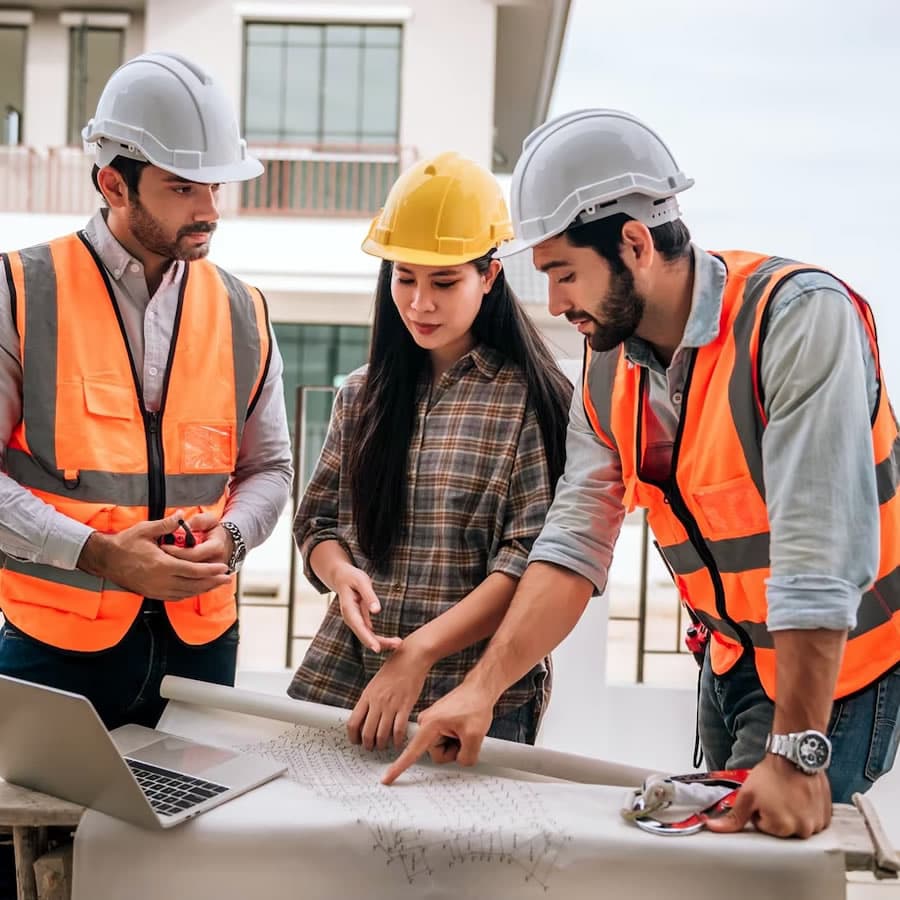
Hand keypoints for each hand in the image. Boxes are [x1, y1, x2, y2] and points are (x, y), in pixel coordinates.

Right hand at [78, 510, 231, 600]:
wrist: (105, 559)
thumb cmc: (125, 543)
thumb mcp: (145, 530)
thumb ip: (166, 524)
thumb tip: (182, 514)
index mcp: (162, 565)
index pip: (193, 571)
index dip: (210, 570)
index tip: (223, 567)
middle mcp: (160, 581)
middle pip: (193, 585)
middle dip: (212, 582)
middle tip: (227, 578)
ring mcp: (155, 589)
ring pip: (185, 593)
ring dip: (203, 589)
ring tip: (216, 584)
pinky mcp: (151, 593)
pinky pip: (175, 597)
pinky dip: (188, 594)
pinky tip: (196, 589)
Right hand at [332, 562, 400, 653]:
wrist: (342, 577)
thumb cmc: (352, 578)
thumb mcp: (361, 582)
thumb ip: (369, 596)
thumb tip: (376, 610)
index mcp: (349, 609)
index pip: (359, 627)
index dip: (368, 639)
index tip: (377, 649)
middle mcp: (351, 618)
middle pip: (364, 635)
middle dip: (380, 642)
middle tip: (397, 644)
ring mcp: (355, 621)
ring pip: (368, 636)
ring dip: (382, 642)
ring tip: (398, 643)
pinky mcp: (361, 620)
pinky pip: (369, 633)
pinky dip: (380, 638)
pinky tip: (391, 641)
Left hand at [347, 645, 429, 750]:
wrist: (411, 657)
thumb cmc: (394, 668)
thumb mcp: (375, 682)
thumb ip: (370, 699)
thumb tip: (365, 717)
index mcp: (367, 695)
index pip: (353, 722)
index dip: (353, 736)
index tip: (356, 741)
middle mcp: (377, 701)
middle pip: (367, 732)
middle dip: (368, 745)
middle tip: (371, 748)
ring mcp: (391, 704)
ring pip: (382, 734)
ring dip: (381, 744)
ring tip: (383, 747)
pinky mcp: (405, 706)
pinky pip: (398, 730)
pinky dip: (397, 740)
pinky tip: (397, 743)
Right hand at [381, 680, 494, 784]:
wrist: (479, 689)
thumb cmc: (475, 705)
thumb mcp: (476, 735)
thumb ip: (466, 757)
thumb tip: (460, 762)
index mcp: (430, 725)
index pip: (412, 751)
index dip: (399, 767)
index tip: (385, 779)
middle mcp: (426, 723)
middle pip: (437, 754)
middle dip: (453, 751)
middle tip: (465, 735)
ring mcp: (431, 723)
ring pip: (442, 749)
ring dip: (455, 745)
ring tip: (464, 729)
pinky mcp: (438, 723)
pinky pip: (444, 741)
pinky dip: (456, 739)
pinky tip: (463, 727)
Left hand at [703, 755, 831, 838]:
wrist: (794, 755)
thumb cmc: (772, 774)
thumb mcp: (747, 795)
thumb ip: (733, 817)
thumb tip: (713, 827)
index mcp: (782, 828)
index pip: (765, 828)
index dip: (760, 812)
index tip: (764, 799)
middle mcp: (803, 830)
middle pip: (782, 829)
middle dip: (776, 815)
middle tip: (776, 796)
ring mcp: (818, 824)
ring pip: (798, 825)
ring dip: (793, 813)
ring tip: (789, 795)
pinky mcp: (827, 816)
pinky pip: (814, 820)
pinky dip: (807, 811)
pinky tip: (801, 797)